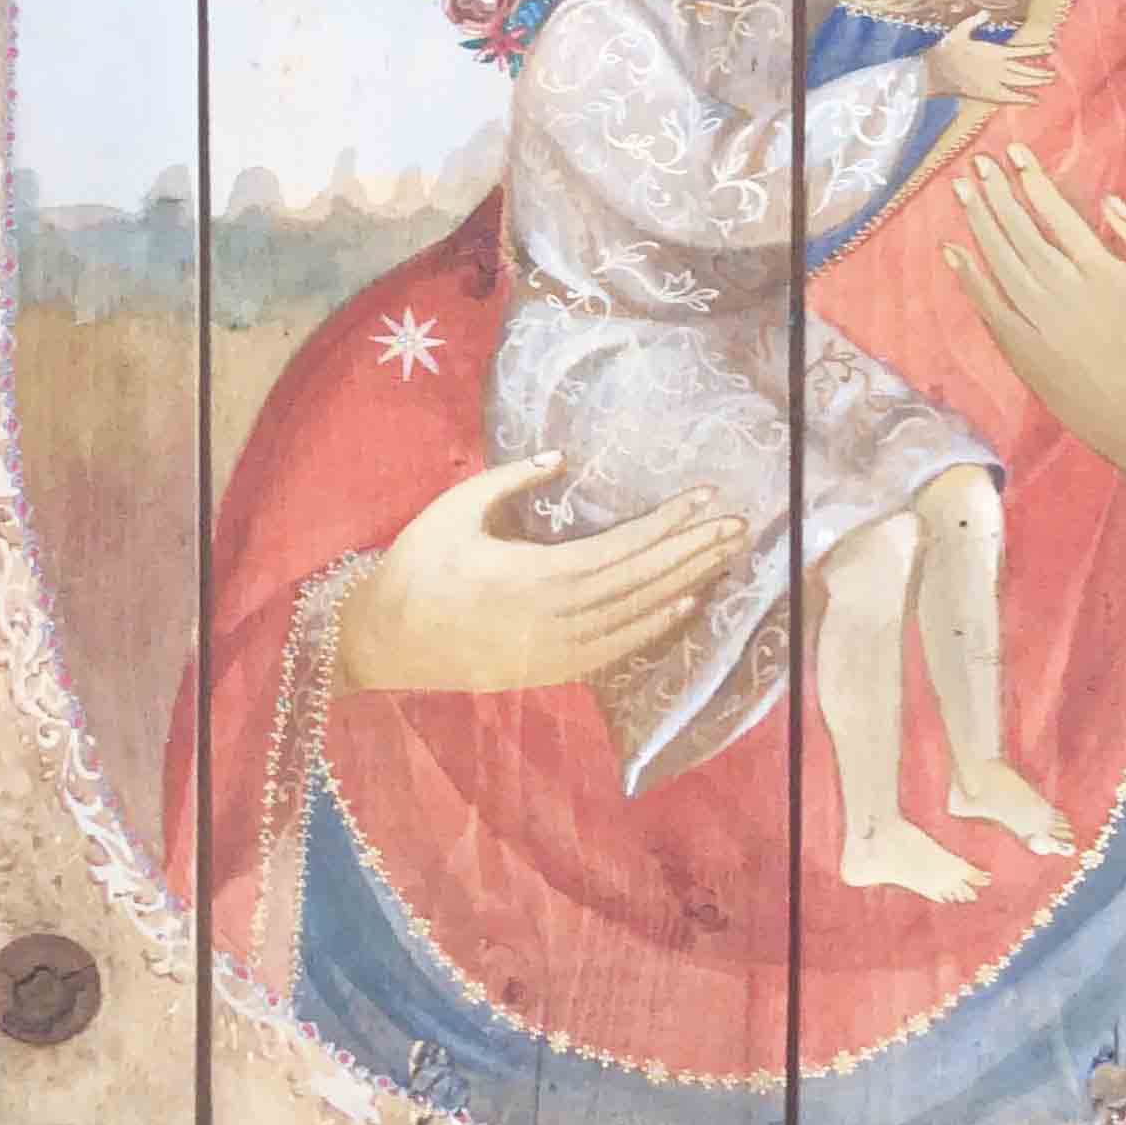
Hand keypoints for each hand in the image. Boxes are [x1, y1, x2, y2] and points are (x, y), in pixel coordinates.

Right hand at [334, 454, 747, 696]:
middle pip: (643, 581)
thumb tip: (562, 456)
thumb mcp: (456, 509)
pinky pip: (617, 648)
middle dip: (694, 551)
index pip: (622, 547)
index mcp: (535, 574)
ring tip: (726, 557)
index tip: (706, 499)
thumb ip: (512, 479)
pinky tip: (686, 604)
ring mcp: (557, 649)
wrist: (385, 642)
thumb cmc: (417, 565)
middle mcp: (557, 616)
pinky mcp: (552, 669)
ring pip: (638, 615)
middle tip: (740, 527)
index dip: (669, 524)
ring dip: (687, 584)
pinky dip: (656, 626)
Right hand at [926, 12, 1055, 106]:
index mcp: (994, 52)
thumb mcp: (959, 32)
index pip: (1022, 50)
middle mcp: (998, 68)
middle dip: (1040, 71)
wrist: (934, 73)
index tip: (1051, 47)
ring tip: (1049, 81)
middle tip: (1054, 72)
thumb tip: (985, 13)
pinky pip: (1009, 97)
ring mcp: (994, 82)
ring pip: (1020, 83)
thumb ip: (974, 22)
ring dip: (1036, 82)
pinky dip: (1023, 99)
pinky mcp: (987, 94)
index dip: (1037, 49)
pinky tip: (1034, 101)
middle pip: (1025, 70)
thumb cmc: (946, 51)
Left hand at [943, 148, 1125, 499]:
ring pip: (998, 263)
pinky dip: (969, 279)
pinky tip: (954, 253)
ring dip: (978, 225)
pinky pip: (989, 309)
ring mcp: (1039, 325)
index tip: (1014, 154)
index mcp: (1102, 270)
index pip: (1056, 213)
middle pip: (1019, 232)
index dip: (1032, 181)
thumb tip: (1107, 203)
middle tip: (976, 163)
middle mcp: (1063, 292)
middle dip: (996, 194)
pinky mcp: (1025, 356)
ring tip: (962, 192)